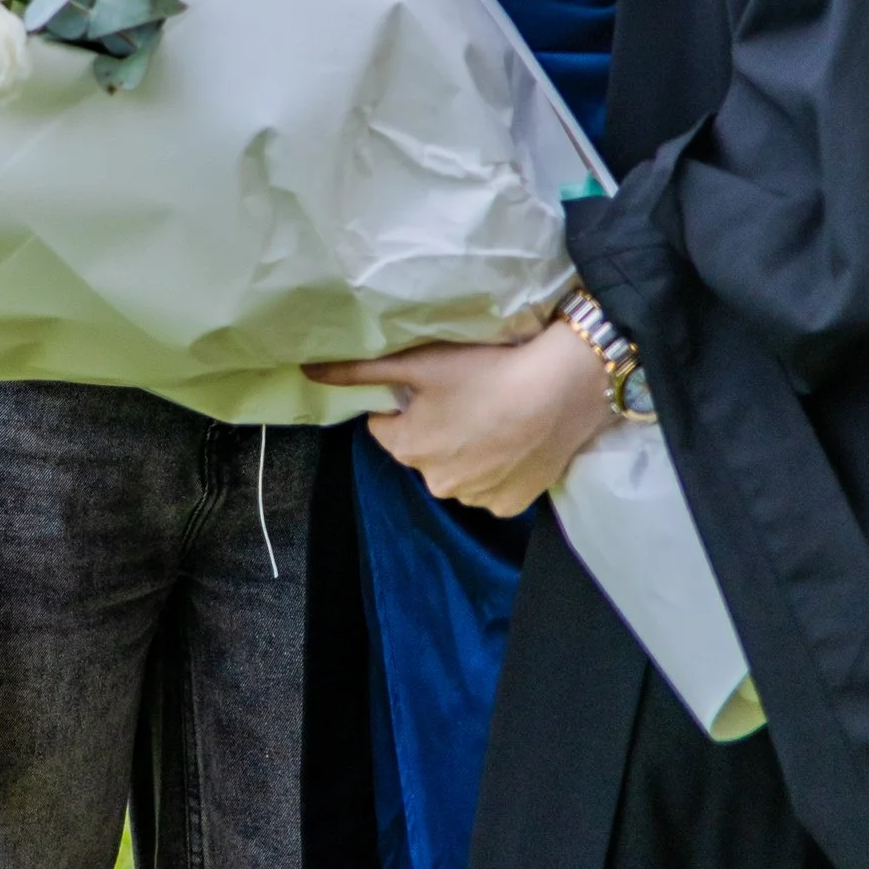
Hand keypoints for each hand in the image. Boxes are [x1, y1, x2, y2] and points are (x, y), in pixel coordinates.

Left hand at [305, 320, 613, 518]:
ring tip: (491, 415)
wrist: (560, 391)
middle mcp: (437, 483)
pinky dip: (496, 468)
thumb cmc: (484, 371)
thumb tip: (308, 371)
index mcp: (408, 449)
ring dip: (465, 449)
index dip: (403, 404)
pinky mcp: (511, 505)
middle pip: (421, 452)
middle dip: (434, 428)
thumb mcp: (417, 362)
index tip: (430, 387)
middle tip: (464, 397)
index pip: (386, 427)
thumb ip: (359, 371)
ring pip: (457, 471)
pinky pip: (491, 486)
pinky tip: (511, 441)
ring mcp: (476, 499)